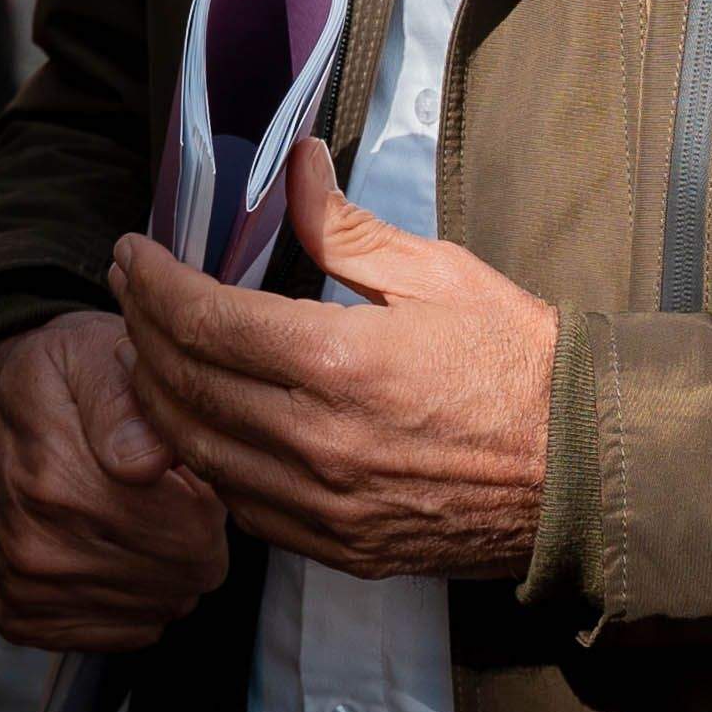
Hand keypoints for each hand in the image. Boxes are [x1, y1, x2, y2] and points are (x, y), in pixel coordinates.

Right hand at [0, 310, 232, 648]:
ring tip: (138, 515)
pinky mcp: (20, 619)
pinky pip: (126, 634)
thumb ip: (126, 400)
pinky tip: (114, 549)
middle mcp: (34, 547)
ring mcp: (26, 590)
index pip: (191, 534)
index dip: (207, 499)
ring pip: (160, 609)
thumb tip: (150, 461)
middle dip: (195, 534)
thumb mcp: (91, 353)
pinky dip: (136, 598)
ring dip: (167, 566)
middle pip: (182, 576)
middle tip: (168, 492)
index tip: (180, 468)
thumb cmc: (54, 379)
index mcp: (57, 478)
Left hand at [115, 139, 552, 581]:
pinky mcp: (336, 548)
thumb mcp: (438, 273)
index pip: (205, 322)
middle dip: (141, 332)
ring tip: (146, 351)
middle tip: (129, 291)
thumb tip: (292, 164)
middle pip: (184, 386)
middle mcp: (315, 444)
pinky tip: (199, 422)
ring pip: (197, 453)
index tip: (133, 254)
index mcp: (339, 364)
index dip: (154, 284)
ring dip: (156, 398)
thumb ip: (345, 228)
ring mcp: (322, 507)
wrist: (582, 469)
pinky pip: (238, 504)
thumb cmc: (518, 363)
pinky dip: (203, 458)